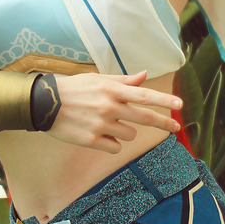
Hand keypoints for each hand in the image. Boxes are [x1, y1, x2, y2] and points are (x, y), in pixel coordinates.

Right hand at [48, 69, 181, 153]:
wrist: (44, 104)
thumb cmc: (74, 89)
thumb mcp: (98, 79)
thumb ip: (123, 81)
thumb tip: (144, 76)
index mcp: (112, 90)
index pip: (144, 95)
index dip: (163, 100)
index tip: (180, 104)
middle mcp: (109, 107)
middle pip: (144, 118)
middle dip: (163, 123)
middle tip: (175, 127)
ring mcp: (101, 125)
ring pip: (129, 134)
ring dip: (125, 131)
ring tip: (107, 123)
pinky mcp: (91, 140)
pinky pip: (115, 147)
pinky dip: (111, 142)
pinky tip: (98, 134)